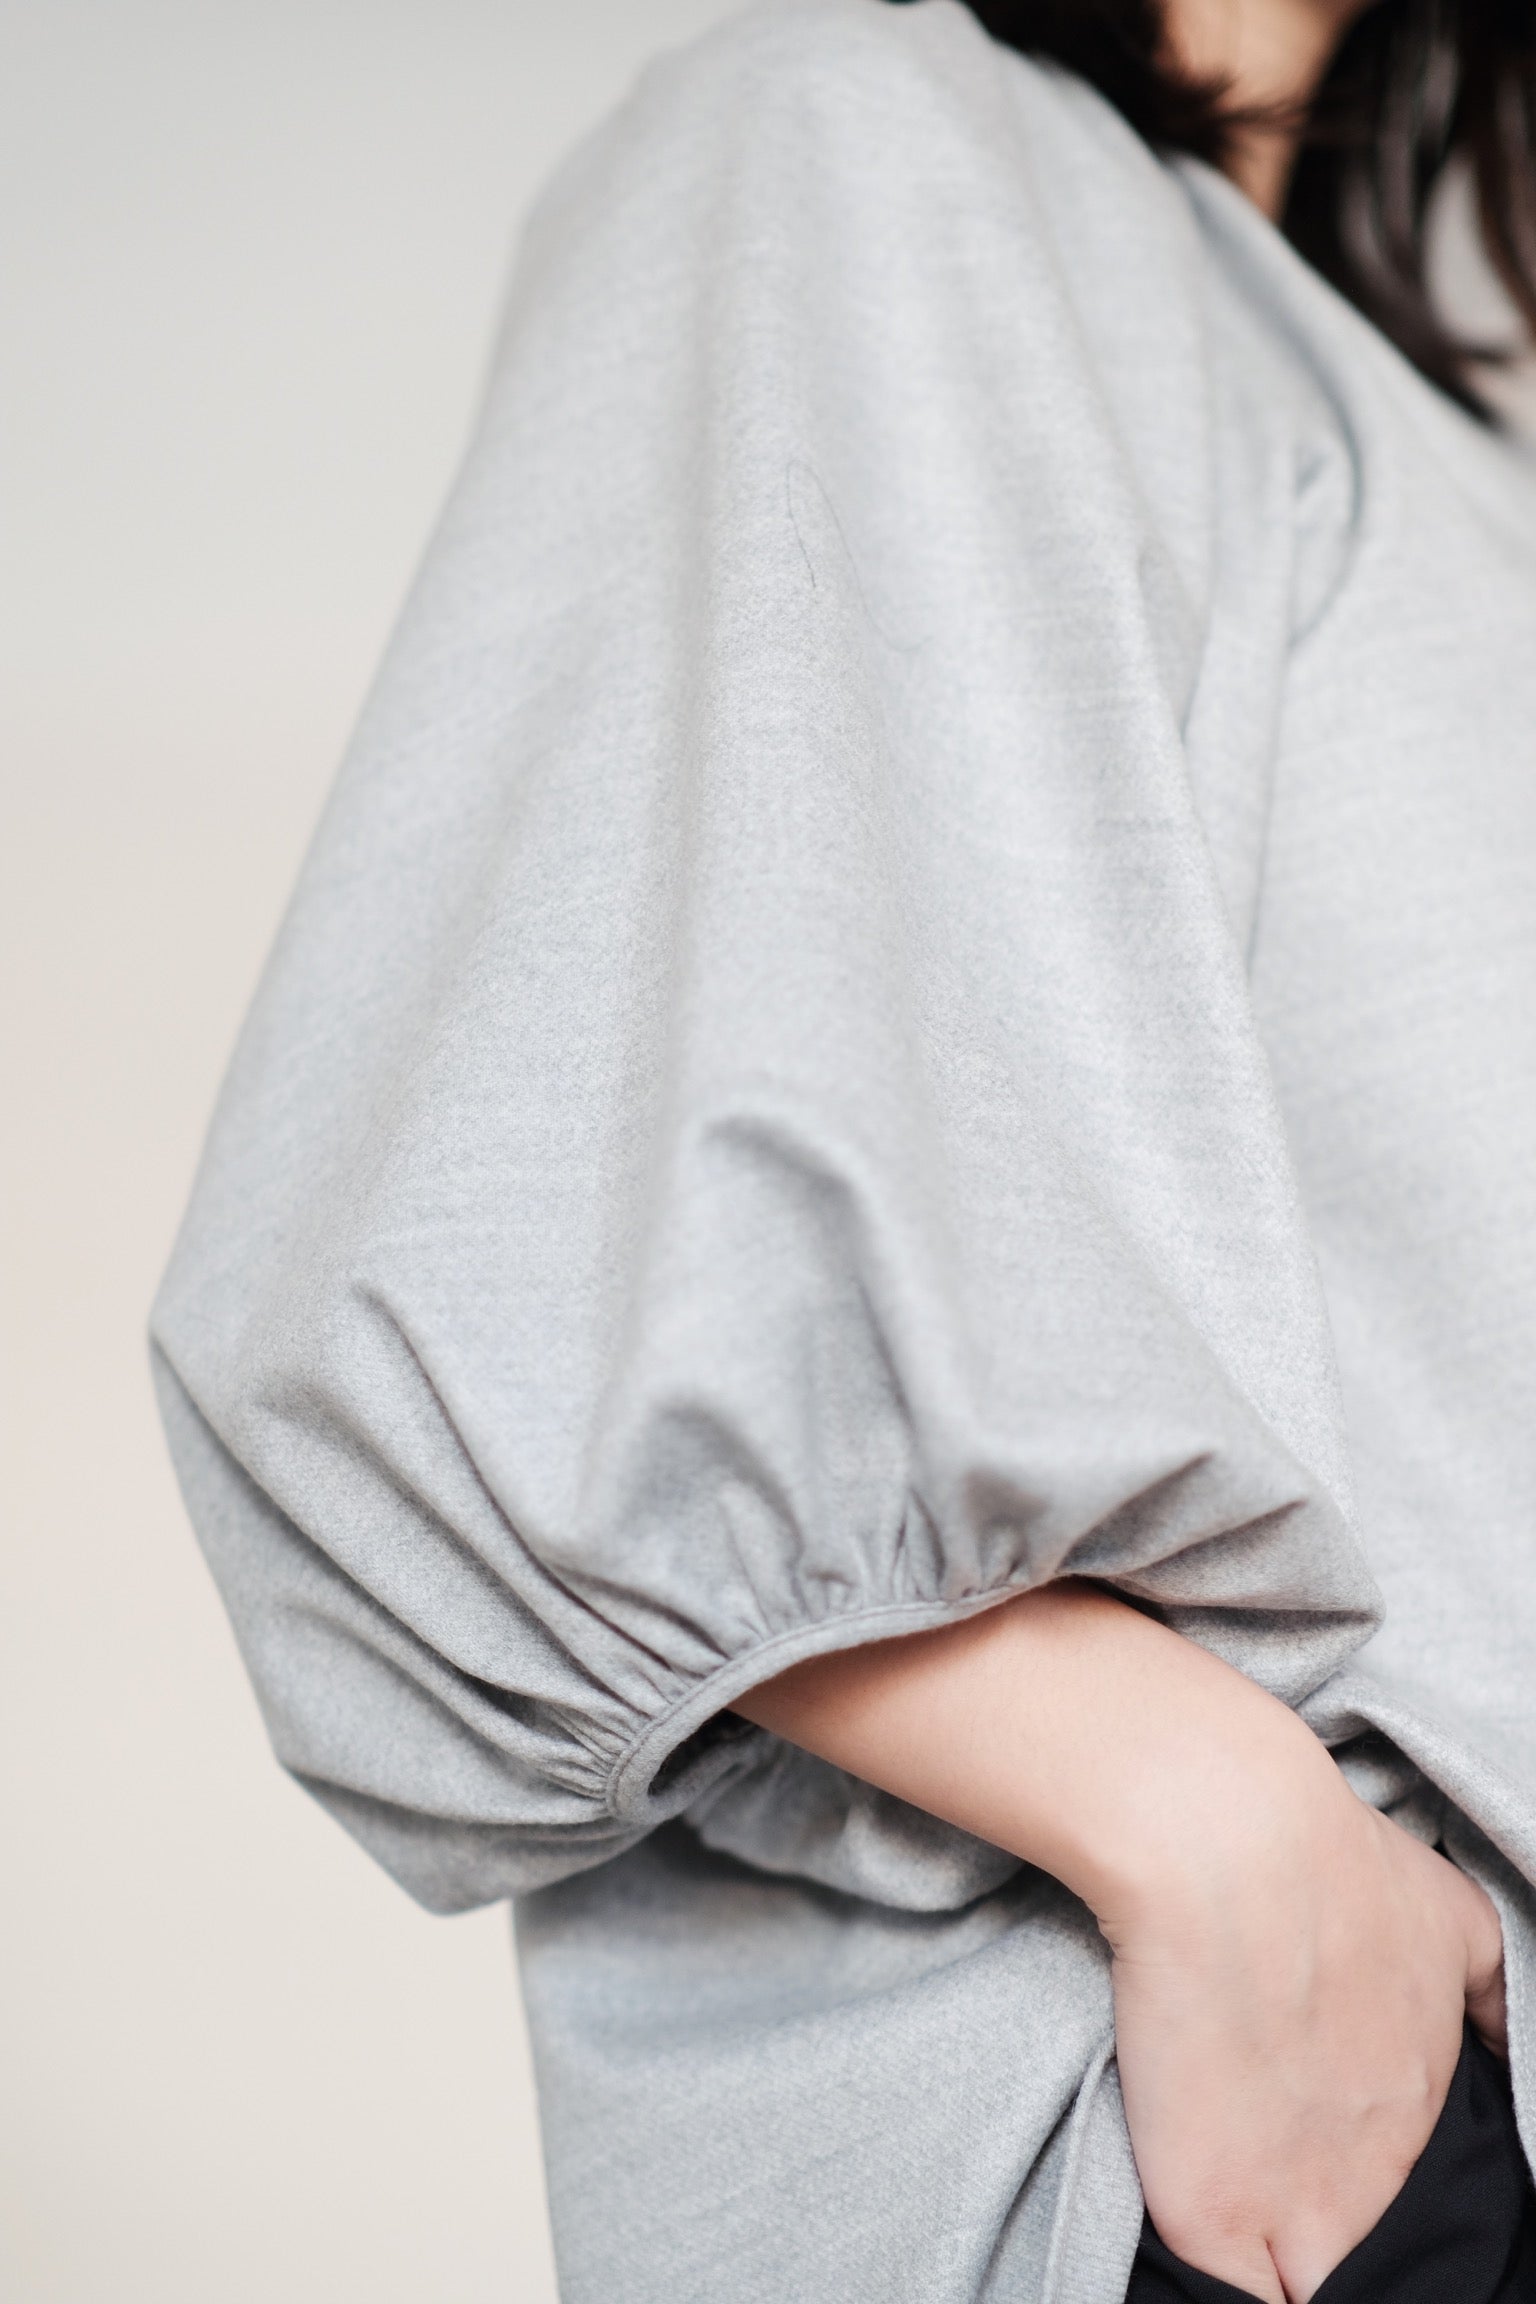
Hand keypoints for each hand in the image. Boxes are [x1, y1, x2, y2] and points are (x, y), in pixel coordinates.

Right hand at [1106, 1740, 1506, 2303]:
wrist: (1227, 1845)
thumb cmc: (1336, 1863)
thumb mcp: (1455, 1921)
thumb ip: (1489, 1997)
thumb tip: (1497, 2042)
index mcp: (1423, 2116)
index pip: (1418, 2210)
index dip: (1374, 2200)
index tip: (1344, 2178)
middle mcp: (1370, 2179)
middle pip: (1364, 2260)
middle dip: (1335, 2241)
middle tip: (1297, 2199)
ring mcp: (1290, 2207)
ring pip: (1311, 2291)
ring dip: (1286, 2264)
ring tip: (1256, 2219)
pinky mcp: (1207, 2215)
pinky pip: (1231, 2296)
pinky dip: (1231, 2285)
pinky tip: (1219, 2248)